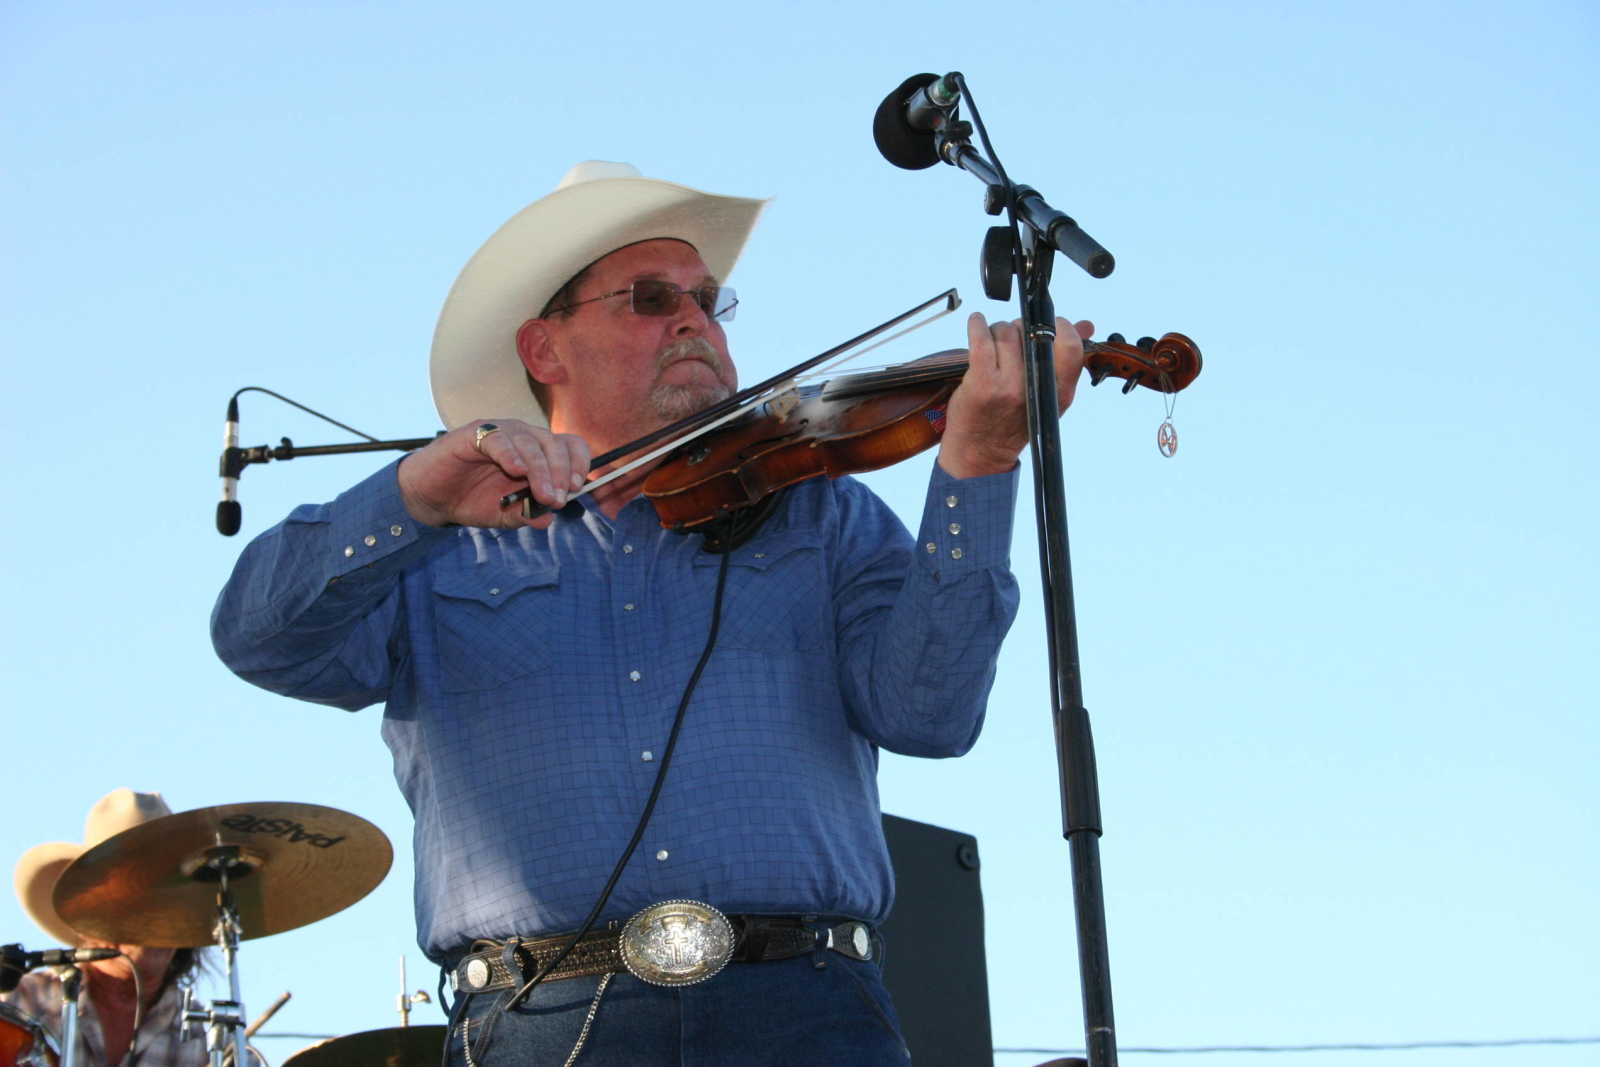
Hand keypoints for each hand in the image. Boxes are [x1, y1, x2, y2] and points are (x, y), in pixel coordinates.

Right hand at [398, 420, 590, 528]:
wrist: (433, 497)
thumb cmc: (474, 500)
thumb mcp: (506, 515)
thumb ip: (527, 515)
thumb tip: (547, 519)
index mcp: (538, 452)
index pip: (569, 446)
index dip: (578, 463)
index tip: (576, 488)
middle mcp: (523, 437)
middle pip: (554, 443)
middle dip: (561, 472)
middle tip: (558, 499)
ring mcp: (500, 432)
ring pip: (530, 442)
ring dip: (541, 470)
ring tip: (543, 495)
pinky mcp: (475, 433)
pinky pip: (498, 438)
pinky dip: (510, 454)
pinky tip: (516, 471)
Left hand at [935, 313, 1091, 478]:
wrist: (982, 452)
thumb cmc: (1015, 421)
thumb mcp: (1049, 395)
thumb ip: (1068, 359)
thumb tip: (1087, 325)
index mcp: (1059, 391)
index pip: (1070, 346)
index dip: (1060, 326)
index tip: (1048, 323)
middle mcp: (1037, 387)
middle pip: (1033, 332)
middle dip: (1023, 328)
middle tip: (1013, 340)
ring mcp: (1009, 385)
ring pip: (1006, 332)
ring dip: (998, 330)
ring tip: (993, 342)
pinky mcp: (982, 382)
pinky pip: (981, 339)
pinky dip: (977, 325)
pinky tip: (976, 323)